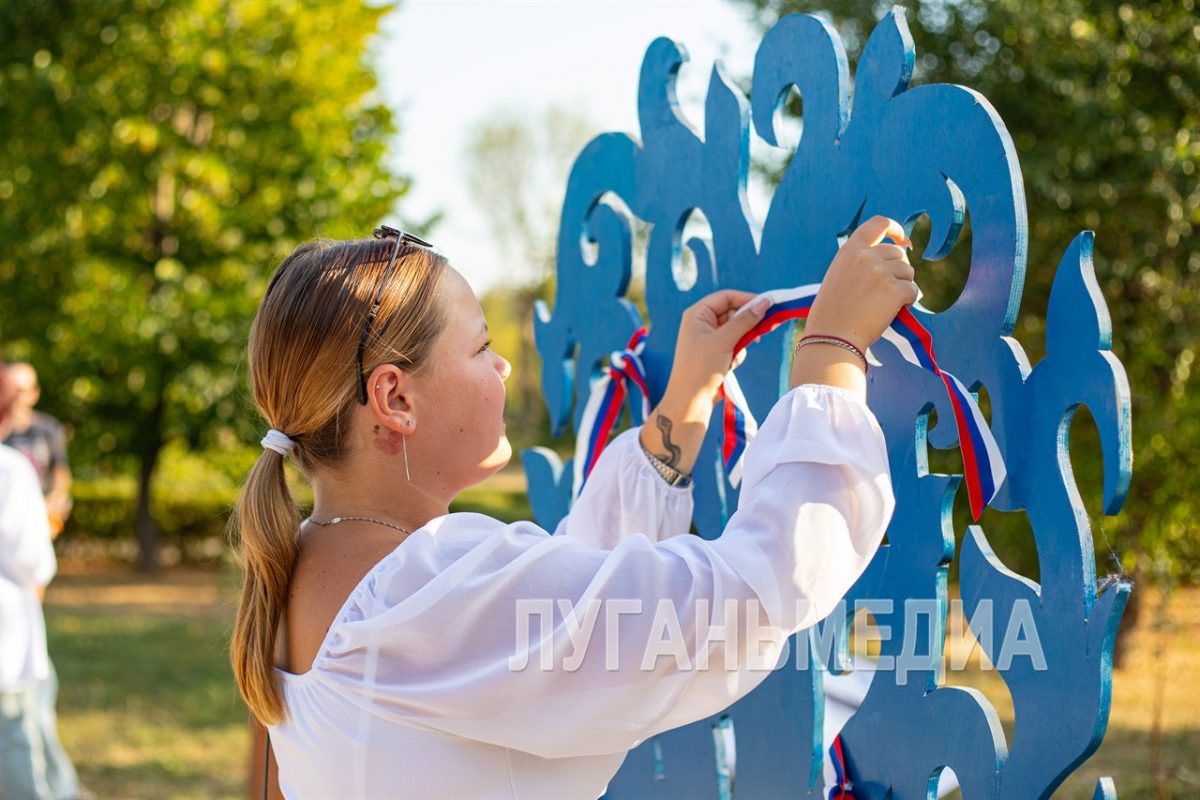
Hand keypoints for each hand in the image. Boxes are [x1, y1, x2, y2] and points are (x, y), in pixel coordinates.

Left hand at [664, 288, 771, 404]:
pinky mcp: (715, 353)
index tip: (769, 304)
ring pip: (736, 331)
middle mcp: (701, 323)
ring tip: (733, 358)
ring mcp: (708, 338)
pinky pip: (734, 345)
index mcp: (697, 314)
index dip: (747, 299)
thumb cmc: (702, 367)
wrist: (690, 401)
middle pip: (733, 313)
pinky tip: (729, 367)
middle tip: (764, 331)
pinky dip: (736, 354)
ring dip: (740, 344)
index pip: (726, 297)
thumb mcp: (724, 341)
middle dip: (746, 326)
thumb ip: (745, 320)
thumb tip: (765, 302)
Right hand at [805, 215, 919, 350]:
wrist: (832, 337)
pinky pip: (912, 291)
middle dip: (898, 270)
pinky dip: (907, 301)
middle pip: (898, 253)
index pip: (879, 224)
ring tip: (886, 304)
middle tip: (888, 290)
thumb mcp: (838, 276)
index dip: (895, 229)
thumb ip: (859, 263)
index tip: (902, 240)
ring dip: (902, 286)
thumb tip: (893, 258)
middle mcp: (866, 256)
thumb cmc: (833, 313)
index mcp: (850, 250)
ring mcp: (881, 272)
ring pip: (907, 272)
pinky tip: (893, 311)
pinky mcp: (894, 290)